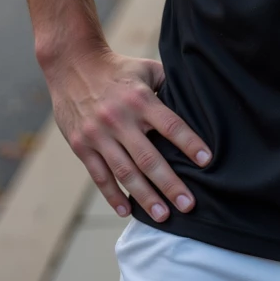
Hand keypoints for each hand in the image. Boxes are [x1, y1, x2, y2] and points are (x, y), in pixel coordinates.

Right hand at [46, 46, 211, 221]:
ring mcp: (98, 134)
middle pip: (149, 158)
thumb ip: (169, 85)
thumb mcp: (146, 69)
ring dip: (145, 197)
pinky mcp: (81, 145)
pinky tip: (127, 211)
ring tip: (163, 216)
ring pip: (125, 172)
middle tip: (188, 204)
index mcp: (140, 99)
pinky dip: (113, 196)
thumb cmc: (118, 68)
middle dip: (170, 184)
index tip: (206, 162)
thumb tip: (196, 101)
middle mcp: (119, 119)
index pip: (170, 125)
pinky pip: (99, 176)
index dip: (189, 144)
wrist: (72, 64)